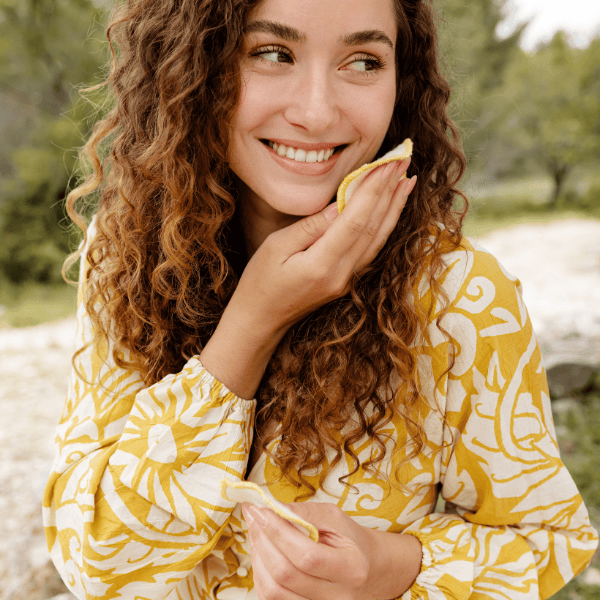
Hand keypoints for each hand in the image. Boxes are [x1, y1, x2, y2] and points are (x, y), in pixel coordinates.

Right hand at [227, 159, 415, 339]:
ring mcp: (347, 280)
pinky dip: (384, 226)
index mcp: (321, 265)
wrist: (260, 321)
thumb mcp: (276, 247)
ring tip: (407, 180)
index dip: (373, 190)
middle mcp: (341, 275)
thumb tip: (340, 204)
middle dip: (390, 191)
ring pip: (378, 239)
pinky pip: (371, 250)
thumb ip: (311, 226)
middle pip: (373, 228)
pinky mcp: (347, 281)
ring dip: (394, 208)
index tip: (387, 163)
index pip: (355, 221)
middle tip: (404, 160)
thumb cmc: (260, 282)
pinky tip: (391, 210)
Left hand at [241, 500, 420, 599]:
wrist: (367, 570)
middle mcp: (338, 597)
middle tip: (254, 517)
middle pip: (286, 575)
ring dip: (257, 558)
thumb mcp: (335, 518)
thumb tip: (271, 507)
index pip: (306, 555)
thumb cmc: (349, 540)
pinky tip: (263, 553)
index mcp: (351, 568)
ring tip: (257, 533)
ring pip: (273, 592)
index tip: (259, 509)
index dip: (277, 531)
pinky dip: (260, 574)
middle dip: (262, 541)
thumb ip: (305, 513)